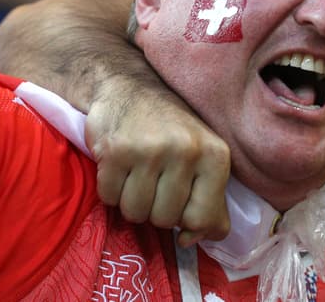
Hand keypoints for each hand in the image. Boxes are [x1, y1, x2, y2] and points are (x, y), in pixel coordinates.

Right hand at [85, 84, 230, 246]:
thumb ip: (209, 200)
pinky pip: (109, 198)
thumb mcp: (203, 157)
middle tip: (154, 180)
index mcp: (216, 155)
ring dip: (131, 201)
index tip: (180, 206)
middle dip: (155, 208)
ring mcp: (149, 150)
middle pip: (165, 220)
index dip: (188, 222)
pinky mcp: (115, 151)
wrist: (129, 86)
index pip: (204, 218)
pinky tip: (118, 165)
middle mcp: (186, 151)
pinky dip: (110, 189)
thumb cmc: (171, 128)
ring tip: (136, 173)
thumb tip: (195, 239)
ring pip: (135, 213)